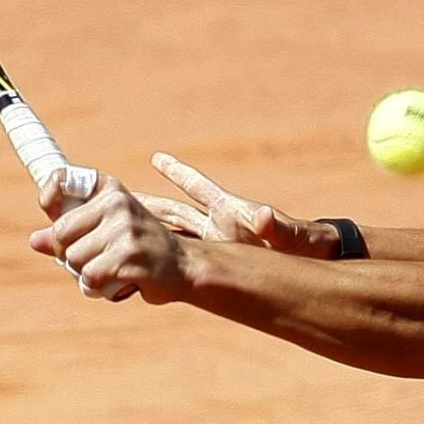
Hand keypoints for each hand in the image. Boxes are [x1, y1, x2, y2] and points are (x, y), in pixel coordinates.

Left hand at [29, 173, 188, 302]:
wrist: (185, 266)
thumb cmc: (141, 248)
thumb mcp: (107, 231)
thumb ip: (71, 233)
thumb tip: (35, 240)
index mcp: (111, 190)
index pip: (62, 179)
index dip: (49, 197)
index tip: (51, 209)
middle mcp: (117, 203)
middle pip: (60, 234)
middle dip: (68, 254)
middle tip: (92, 260)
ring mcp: (124, 230)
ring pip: (73, 260)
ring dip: (85, 275)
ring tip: (110, 271)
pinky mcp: (129, 257)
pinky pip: (89, 278)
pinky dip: (97, 288)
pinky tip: (117, 284)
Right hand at [134, 152, 336, 257]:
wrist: (310, 260)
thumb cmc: (304, 243)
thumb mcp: (290, 235)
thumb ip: (277, 226)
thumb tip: (263, 216)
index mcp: (231, 210)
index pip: (198, 186)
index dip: (178, 172)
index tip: (157, 157)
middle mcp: (218, 225)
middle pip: (174, 211)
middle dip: (145, 204)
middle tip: (114, 196)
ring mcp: (215, 244)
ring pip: (171, 235)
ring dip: (146, 232)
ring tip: (114, 228)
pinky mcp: (217, 263)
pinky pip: (183, 262)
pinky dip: (164, 262)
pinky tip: (142, 267)